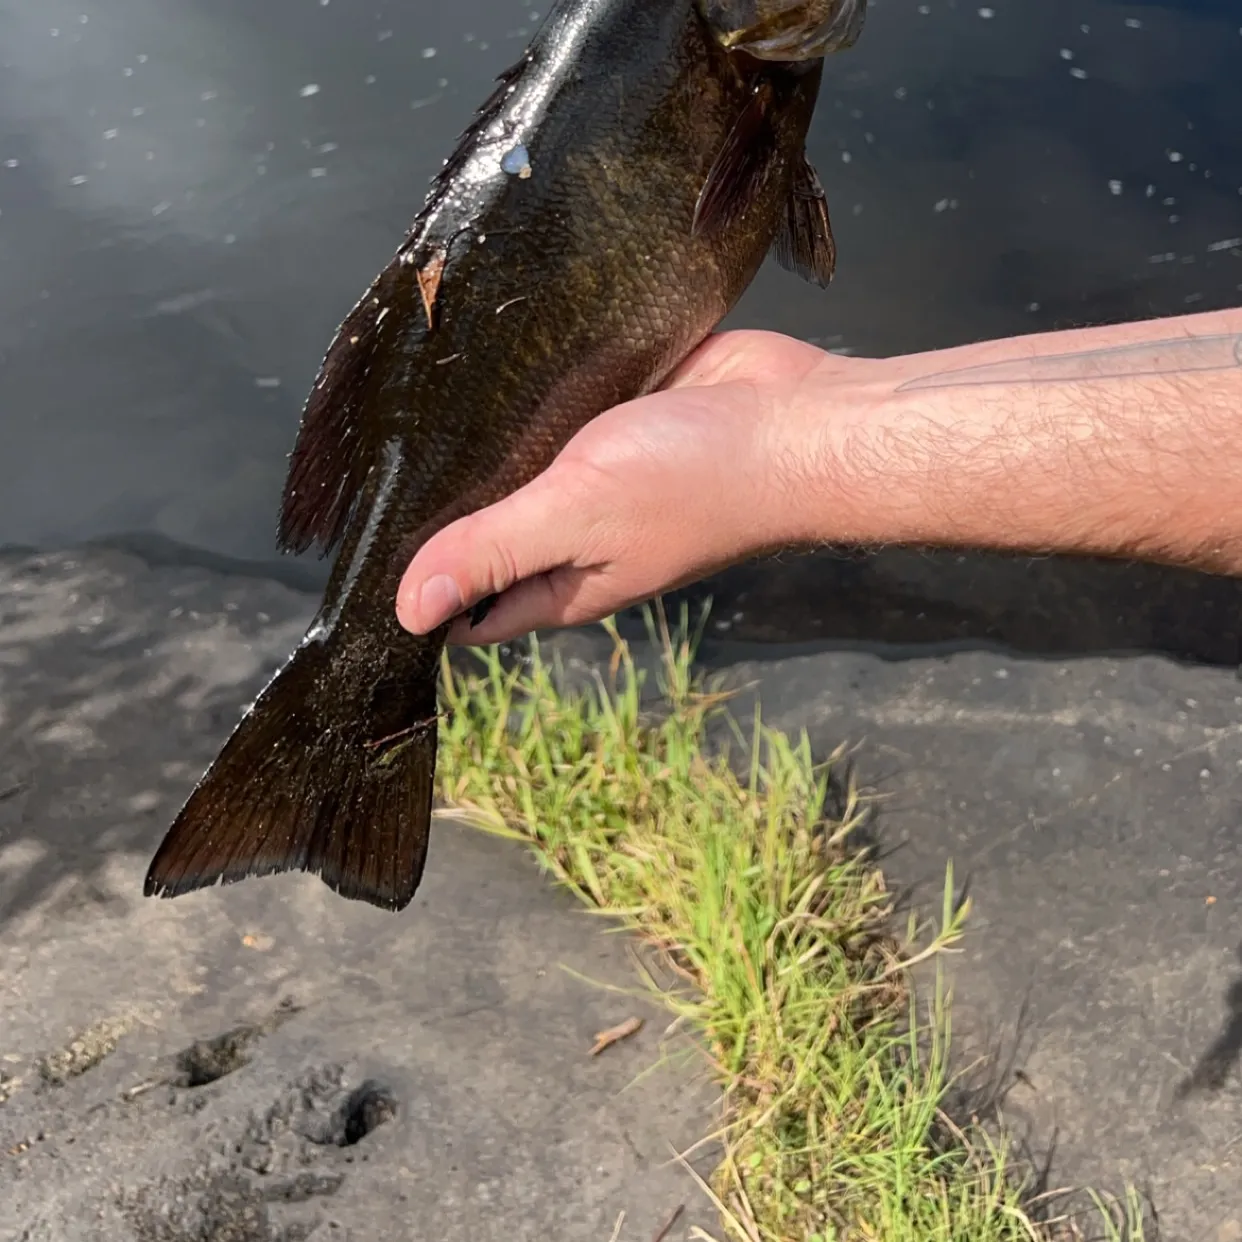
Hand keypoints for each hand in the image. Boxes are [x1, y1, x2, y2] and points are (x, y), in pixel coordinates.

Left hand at [395, 329, 836, 643]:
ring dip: (473, 456)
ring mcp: (592, 480)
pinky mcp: (609, 423)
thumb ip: (493, 552)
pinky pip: (548, 422)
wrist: (794, 420)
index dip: (418, 599)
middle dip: (435, 519)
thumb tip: (407, 613)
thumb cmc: (697, 481)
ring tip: (396, 419)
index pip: (470, 611)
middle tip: (360, 479)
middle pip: (484, 541)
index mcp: (562, 581)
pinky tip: (471, 377)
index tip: (355, 570)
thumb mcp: (578, 515)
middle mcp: (573, 538)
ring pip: (512, 475)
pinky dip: (518, 406)